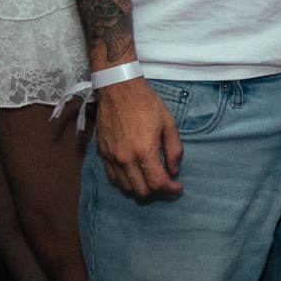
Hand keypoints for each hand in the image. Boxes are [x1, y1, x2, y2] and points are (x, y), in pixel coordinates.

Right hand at [95, 76, 184, 198]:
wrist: (118, 88)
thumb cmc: (145, 103)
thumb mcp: (168, 123)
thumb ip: (174, 150)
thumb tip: (174, 170)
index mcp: (144, 152)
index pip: (157, 184)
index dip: (170, 189)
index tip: (177, 186)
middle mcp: (126, 159)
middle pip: (141, 191)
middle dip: (156, 190)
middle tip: (164, 180)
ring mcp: (112, 157)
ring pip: (126, 187)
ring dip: (140, 187)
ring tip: (149, 176)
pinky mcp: (103, 153)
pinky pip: (113, 177)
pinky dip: (125, 180)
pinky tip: (133, 170)